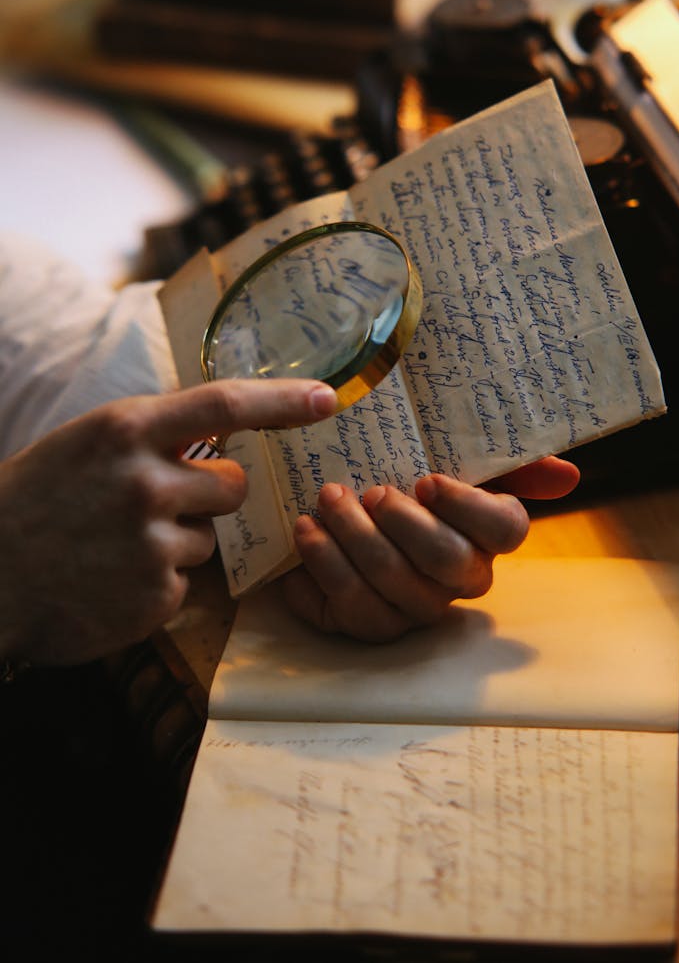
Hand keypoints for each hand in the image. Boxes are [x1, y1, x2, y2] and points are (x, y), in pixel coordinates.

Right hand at [0, 379, 336, 666]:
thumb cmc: (36, 500)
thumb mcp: (87, 443)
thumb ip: (153, 437)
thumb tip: (220, 436)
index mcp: (126, 431)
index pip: (225, 404)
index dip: (283, 401)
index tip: (329, 397)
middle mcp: (146, 483)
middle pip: (234, 485)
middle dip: (212, 493)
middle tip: (156, 503)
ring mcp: (152, 544)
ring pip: (211, 537)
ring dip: (180, 541)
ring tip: (116, 547)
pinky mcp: (157, 596)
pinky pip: (188, 580)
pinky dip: (160, 580)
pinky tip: (112, 579)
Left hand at [282, 456, 579, 641]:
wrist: (338, 508)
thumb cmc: (399, 482)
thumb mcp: (448, 460)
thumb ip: (508, 463)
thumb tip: (568, 475)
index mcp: (485, 535)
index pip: (505, 530)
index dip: (466, 507)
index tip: (426, 479)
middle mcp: (457, 580)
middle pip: (446, 562)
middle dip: (402, 525)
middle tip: (368, 492)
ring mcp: (412, 608)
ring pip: (392, 588)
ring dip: (353, 542)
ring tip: (323, 503)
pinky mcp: (365, 624)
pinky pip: (349, 611)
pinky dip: (321, 570)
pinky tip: (306, 535)